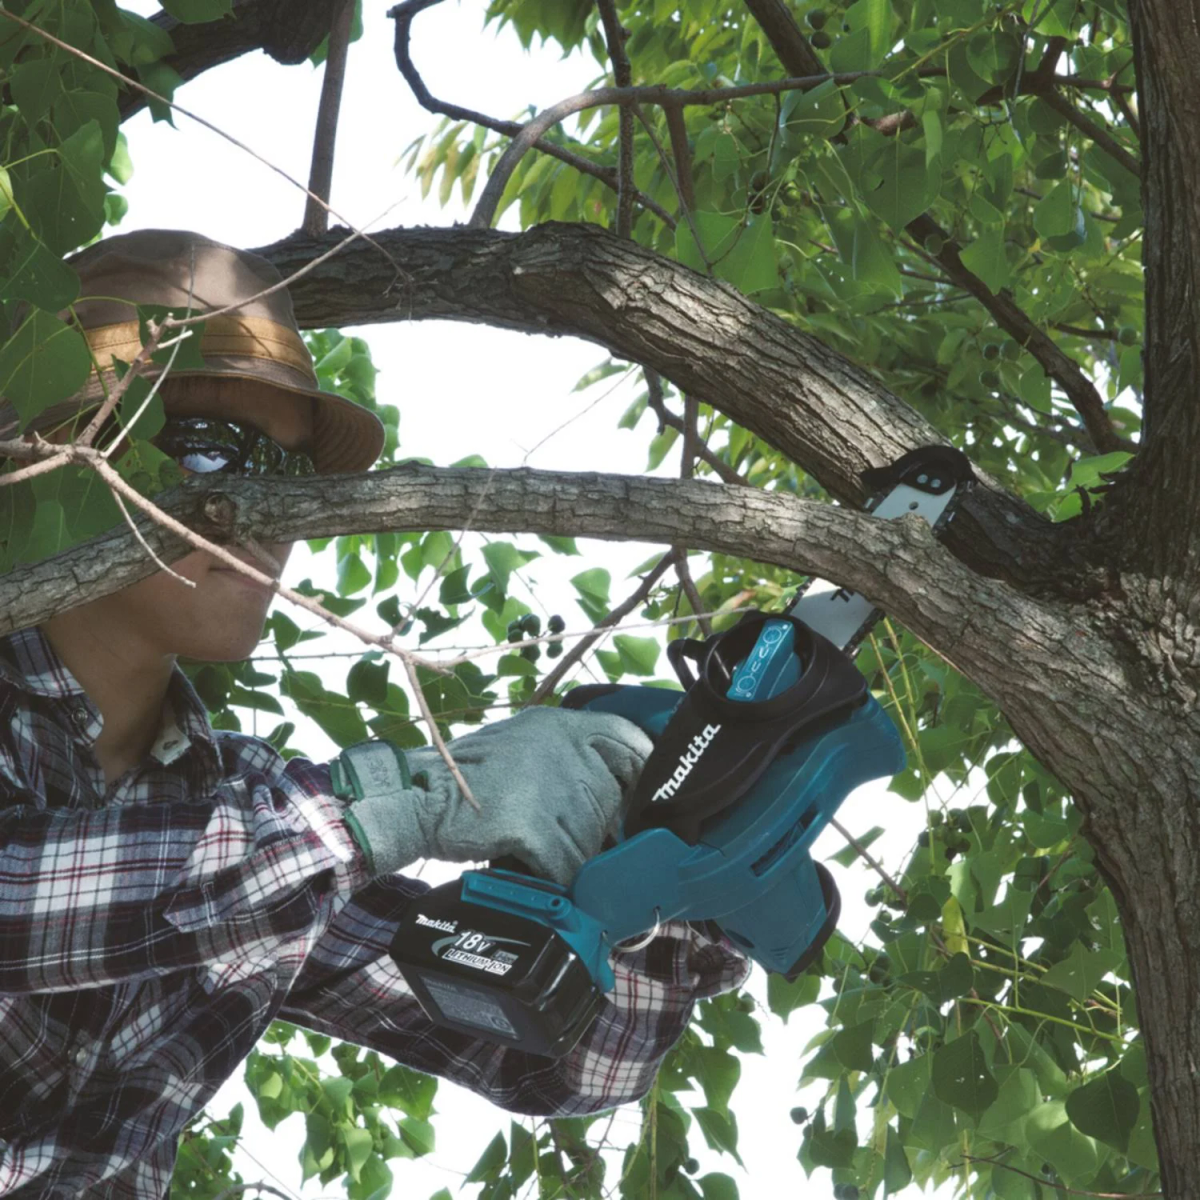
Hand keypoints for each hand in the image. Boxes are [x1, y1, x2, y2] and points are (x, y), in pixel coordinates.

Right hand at [344, 707, 652, 884]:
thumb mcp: (522, 742)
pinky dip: (557, 876)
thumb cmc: (469, 777)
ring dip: (572, 855)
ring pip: (589, 837)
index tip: (640, 793)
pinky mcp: (530, 822)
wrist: (417, 798)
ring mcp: (547, 784)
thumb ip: (566, 754)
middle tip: (566, 837)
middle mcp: (559, 748)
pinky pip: (566, 863)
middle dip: (595, 827)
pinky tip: (539, 870)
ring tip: (543, 853)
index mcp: (558, 724)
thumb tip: (613, 790)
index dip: (640, 766)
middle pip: (609, 799)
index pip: (623, 736)